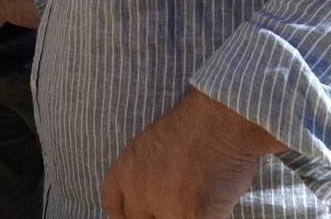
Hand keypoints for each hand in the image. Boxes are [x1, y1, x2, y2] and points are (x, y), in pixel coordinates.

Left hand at [102, 89, 284, 218]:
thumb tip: (153, 198)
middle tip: (174, 207)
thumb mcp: (151, 146)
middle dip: (156, 216)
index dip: (128, 214)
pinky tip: (215, 206)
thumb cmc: (194, 127)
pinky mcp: (190, 217)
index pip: (113, 206)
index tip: (140, 215)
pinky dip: (209, 218)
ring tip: (199, 200)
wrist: (217, 121)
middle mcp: (137, 191)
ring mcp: (163, 206)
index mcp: (125, 171)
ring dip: (184, 216)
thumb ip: (146, 174)